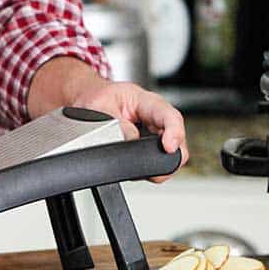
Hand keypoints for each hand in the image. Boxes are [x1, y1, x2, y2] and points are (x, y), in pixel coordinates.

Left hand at [72, 80, 188, 182]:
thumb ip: (116, 123)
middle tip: (155, 171)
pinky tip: (134, 167)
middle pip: (178, 141)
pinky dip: (148, 170)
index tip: (169, 147)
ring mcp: (154, 135)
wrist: (90, 101)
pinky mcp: (148, 148)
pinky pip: (156, 162)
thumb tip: (130, 139)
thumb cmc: (98, 97)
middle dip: (170, 158)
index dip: (174, 132)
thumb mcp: (100, 105)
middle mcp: (156, 119)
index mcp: (148, 102)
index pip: (170, 116)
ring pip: (170, 156)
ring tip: (139, 167)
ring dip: (158, 166)